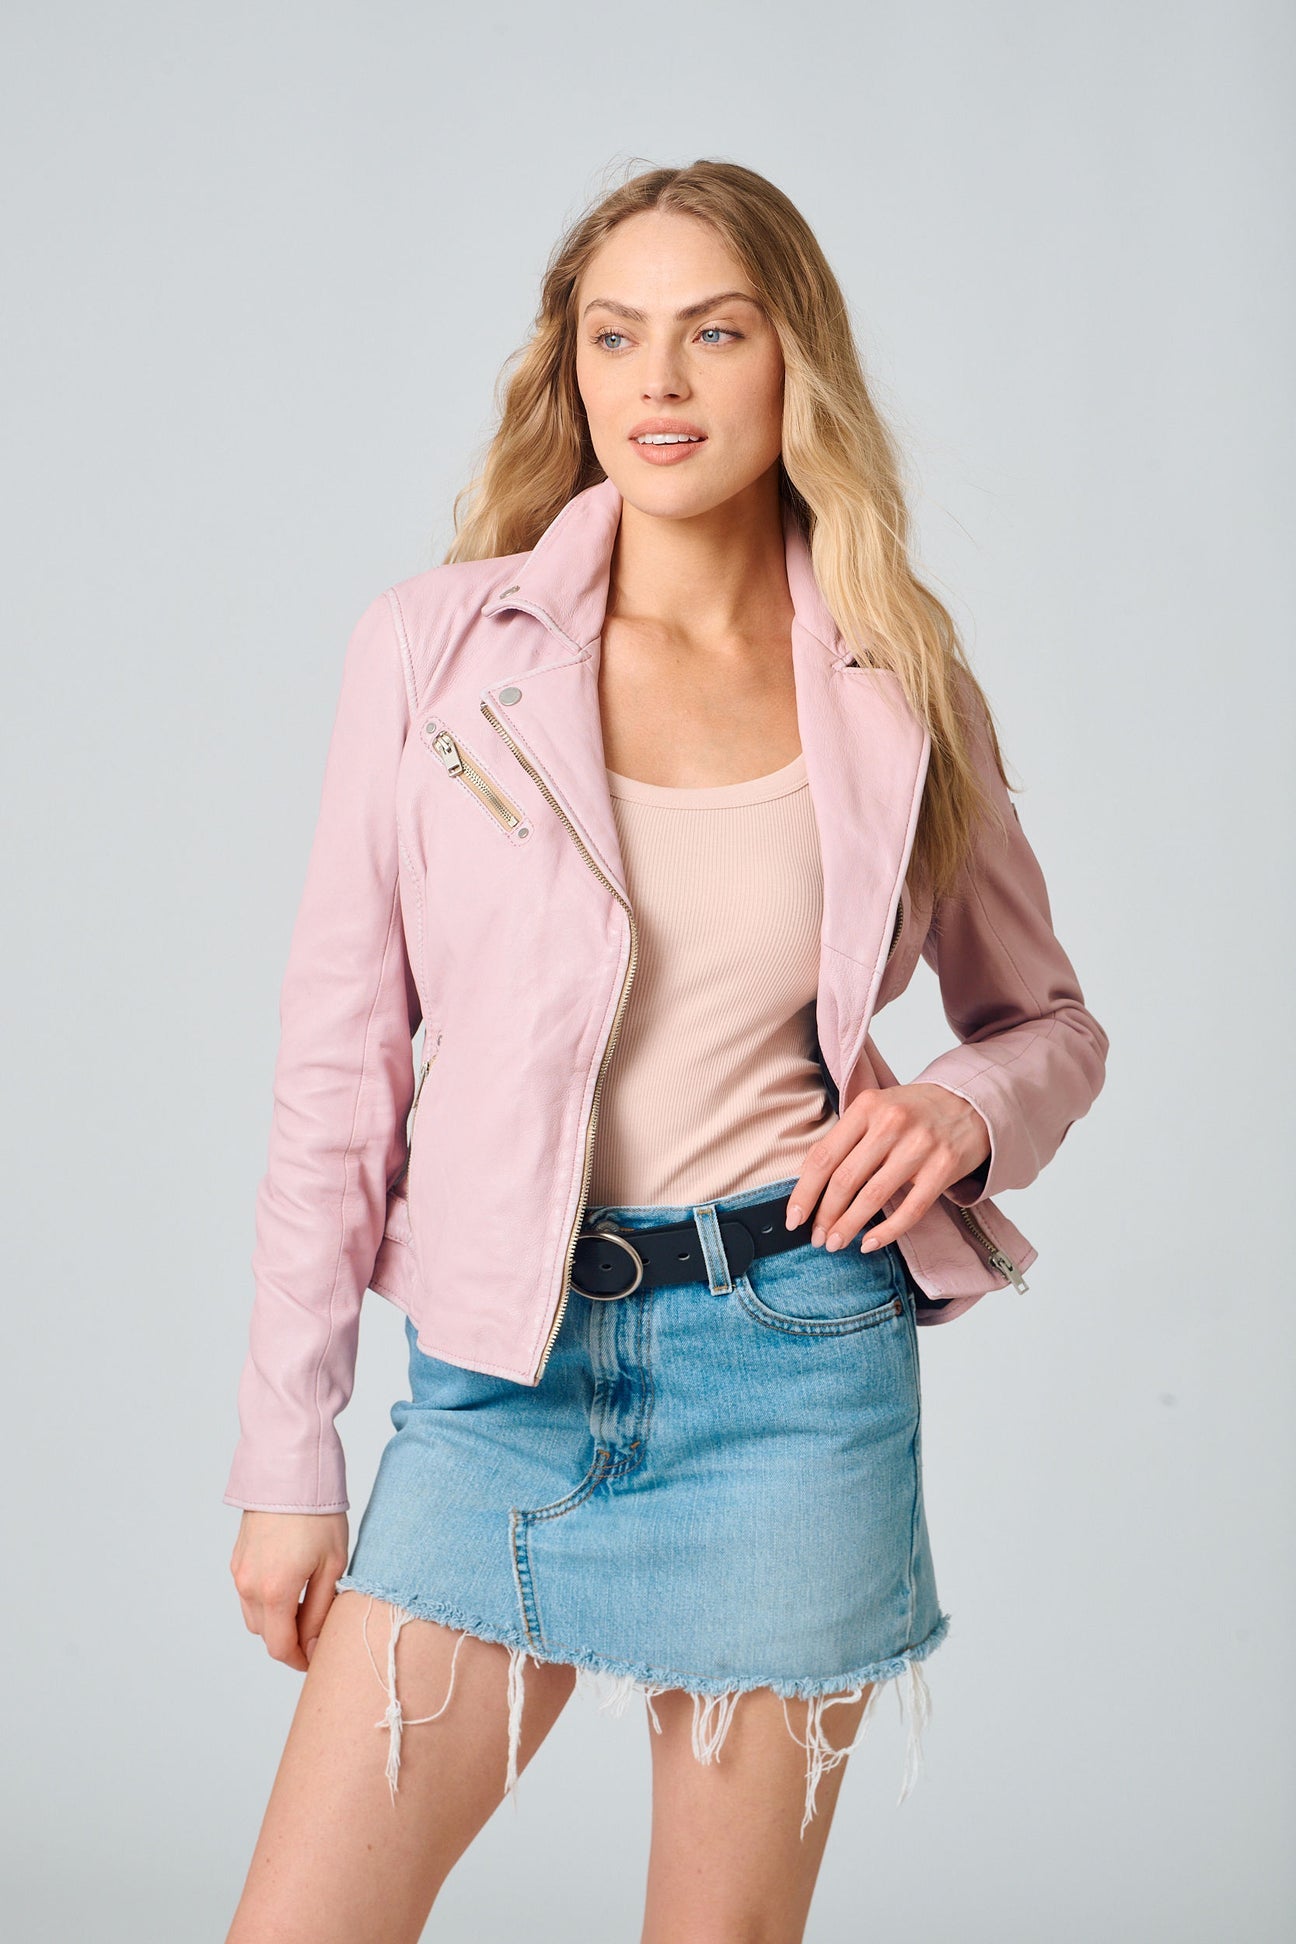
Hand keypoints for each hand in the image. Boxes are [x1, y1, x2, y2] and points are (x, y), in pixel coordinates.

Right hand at [229, 1510, 349, 1670]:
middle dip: (290, 1640)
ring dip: (276, 1621)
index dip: (299, 1660)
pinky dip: (266, 1600)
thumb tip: (313, 1646)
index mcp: (275, 1592)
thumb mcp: (332, 1566)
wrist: (289, 1473)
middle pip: (266, 1635)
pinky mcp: (237, 1559)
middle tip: (317, 1629)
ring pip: (254, 1616)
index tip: (318, 1658)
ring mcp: (239, 1572)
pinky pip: (248, 1594)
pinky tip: (290, 1583)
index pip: (280, 1647)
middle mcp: (250, 1586)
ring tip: (305, 1604)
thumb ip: (320, 1611)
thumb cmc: (317, 1515)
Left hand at [785, 1083, 991, 1253]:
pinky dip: (886, 1232)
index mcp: (867, 1106)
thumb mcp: (875, 1110)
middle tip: (816, 1237)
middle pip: (845, 1179)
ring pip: (873, 1197)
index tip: (793, 1218)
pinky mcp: (943, 1168)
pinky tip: (869, 1243)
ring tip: (835, 1243)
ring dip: (848, 1227)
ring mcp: (920, 1146)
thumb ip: (845, 1139)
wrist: (971, 1103)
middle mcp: (891, 1123)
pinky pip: (910, 1210)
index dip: (804, 1192)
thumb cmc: (913, 1111)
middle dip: (824, 1215)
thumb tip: (807, 1184)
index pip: (824, 1156)